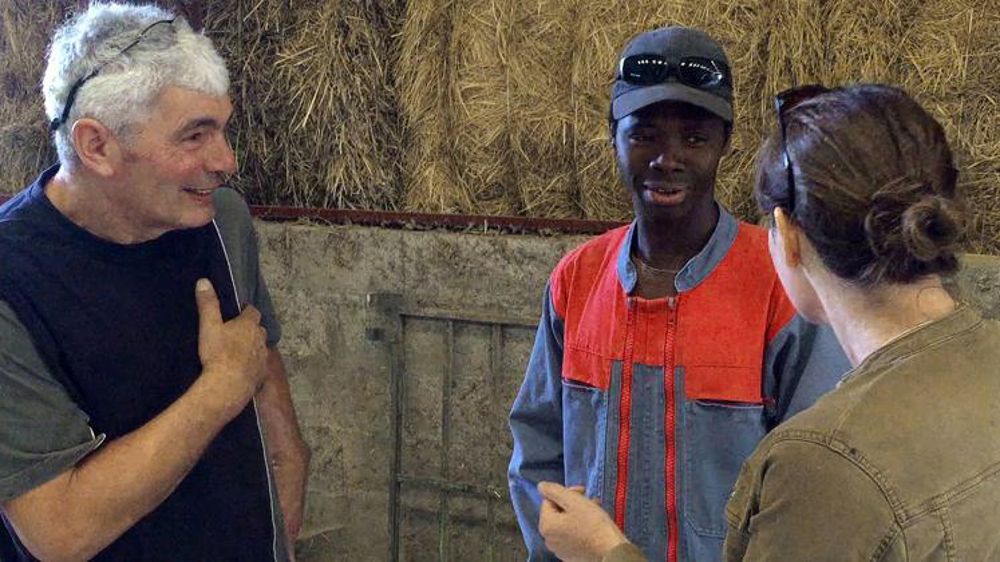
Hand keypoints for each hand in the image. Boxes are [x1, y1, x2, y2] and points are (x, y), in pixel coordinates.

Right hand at [195, 278, 268, 408]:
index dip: (246, 311)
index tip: (239, 312)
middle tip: (237, 332)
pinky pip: (260, 366)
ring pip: (261, 348)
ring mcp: (263, 357)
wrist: (228, 386)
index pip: (252, 311)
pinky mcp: (262, 374)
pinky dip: (254, 365)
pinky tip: (244, 370)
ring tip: (240, 351)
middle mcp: (261, 339)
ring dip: (253, 347)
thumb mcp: (209, 326)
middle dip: (251, 329)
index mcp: (249, 325)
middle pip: (259, 329)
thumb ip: (208, 304)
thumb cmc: (218, 354)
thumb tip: (204, 281)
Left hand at [538, 482, 628, 561]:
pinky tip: (592, 527)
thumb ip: (555, 491)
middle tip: (590, 501)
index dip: (566, 492)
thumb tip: (541, 486)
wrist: (610, 552)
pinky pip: (570, 536)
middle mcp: (548, 539)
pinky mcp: (570, 556)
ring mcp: (558, 550)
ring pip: (564, 524)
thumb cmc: (593, 524)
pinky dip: (579, 528)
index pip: (549, 499)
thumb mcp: (574, 501)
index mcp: (546, 525)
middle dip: (572, 504)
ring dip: (577, 514)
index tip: (583, 492)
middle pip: (556, 513)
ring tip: (594, 512)